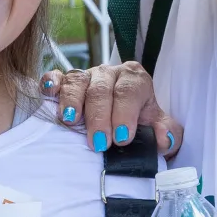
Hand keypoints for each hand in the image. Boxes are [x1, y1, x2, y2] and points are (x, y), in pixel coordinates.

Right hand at [41, 62, 182, 156]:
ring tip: (72, 122)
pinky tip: (49, 93)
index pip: (129, 91)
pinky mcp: (64, 81)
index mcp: (134, 79)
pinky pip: (55, 76)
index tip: (122, 138)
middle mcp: (109, 73)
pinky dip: (51, 82)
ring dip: (73, 102)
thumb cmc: (137, 121)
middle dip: (100, 117)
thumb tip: (163, 139)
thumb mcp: (156, 127)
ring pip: (77, 81)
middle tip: (99, 143)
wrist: (121, 115)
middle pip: (101, 90)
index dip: (125, 114)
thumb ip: (167, 133)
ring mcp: (85, 75)